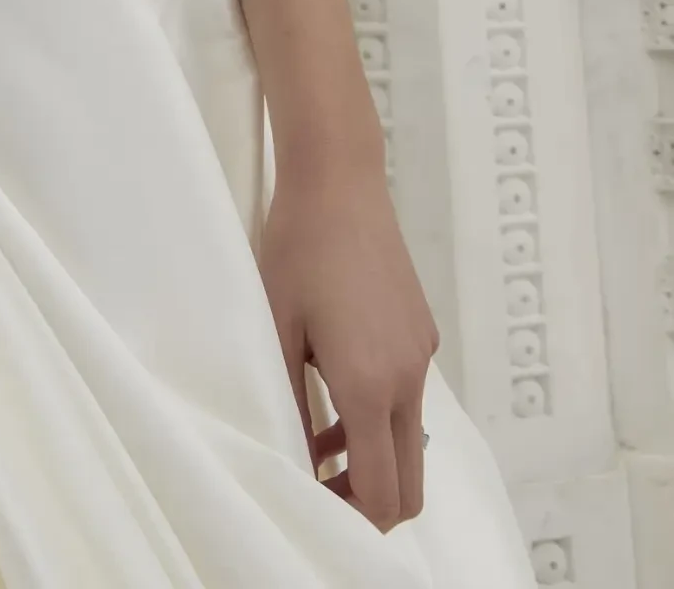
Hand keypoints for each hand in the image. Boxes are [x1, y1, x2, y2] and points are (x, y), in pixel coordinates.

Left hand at [258, 158, 437, 531]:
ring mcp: (420, 353)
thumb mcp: (277, 329)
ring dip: (371, 456)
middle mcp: (408, 376)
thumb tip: (296, 461)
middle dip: (370, 502)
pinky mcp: (421, 331)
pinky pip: (408, 395)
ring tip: (315, 439)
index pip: (384, 491)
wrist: (339, 180)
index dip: (352, 517)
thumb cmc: (297, 248)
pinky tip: (332, 382)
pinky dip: (379, 412)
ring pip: (409, 438)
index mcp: (371, 384)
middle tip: (320, 490)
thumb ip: (289, 404)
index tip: (312, 504)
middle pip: (410, 482)